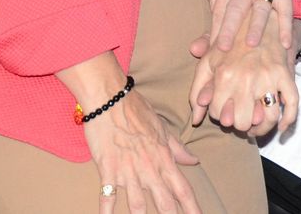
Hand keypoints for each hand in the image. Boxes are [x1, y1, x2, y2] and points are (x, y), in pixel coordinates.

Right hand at [84, 88, 200, 213]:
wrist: (110, 97)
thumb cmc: (136, 108)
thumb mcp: (161, 126)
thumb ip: (176, 147)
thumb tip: (194, 161)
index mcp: (163, 157)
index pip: (182, 188)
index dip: (192, 208)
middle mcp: (148, 168)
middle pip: (164, 203)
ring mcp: (128, 171)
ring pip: (138, 205)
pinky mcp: (108, 170)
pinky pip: (107, 196)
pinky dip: (107, 211)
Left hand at [187, 18, 298, 136]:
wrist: (257, 17)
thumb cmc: (230, 42)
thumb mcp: (208, 59)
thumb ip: (198, 88)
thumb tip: (197, 118)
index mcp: (224, 74)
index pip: (218, 113)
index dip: (219, 115)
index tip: (223, 109)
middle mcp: (246, 78)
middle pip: (242, 121)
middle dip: (239, 124)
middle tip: (240, 118)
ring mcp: (268, 77)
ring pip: (267, 118)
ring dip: (262, 129)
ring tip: (256, 126)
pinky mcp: (285, 74)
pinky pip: (292, 104)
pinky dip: (287, 120)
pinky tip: (280, 126)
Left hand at [202, 0, 300, 51]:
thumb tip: (209, 4)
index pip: (218, 10)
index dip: (213, 31)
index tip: (208, 52)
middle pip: (234, 9)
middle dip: (227, 30)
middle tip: (222, 51)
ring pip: (259, 9)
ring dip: (255, 27)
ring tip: (251, 45)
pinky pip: (285, 10)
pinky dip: (285, 26)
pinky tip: (284, 43)